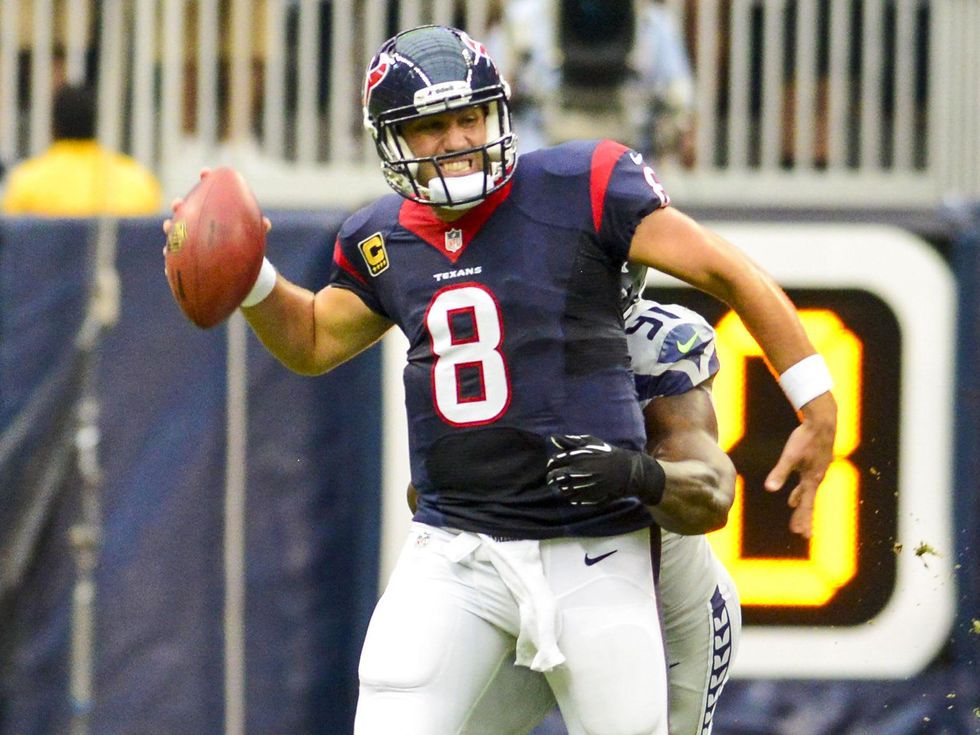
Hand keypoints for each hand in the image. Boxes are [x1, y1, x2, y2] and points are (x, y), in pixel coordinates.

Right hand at [161, 168, 270, 270]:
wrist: (239, 267)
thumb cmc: (245, 245)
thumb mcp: (252, 236)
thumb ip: (257, 228)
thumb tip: (266, 224)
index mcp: (215, 212)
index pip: (210, 191)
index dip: (207, 180)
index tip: (205, 172)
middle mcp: (199, 222)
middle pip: (186, 210)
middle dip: (179, 206)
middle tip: (177, 204)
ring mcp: (190, 238)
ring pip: (176, 231)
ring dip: (170, 228)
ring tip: (167, 226)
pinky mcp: (186, 255)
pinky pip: (176, 254)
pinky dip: (171, 254)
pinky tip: (167, 256)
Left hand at [546, 435, 665, 505]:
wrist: (627, 471)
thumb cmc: (607, 454)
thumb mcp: (590, 443)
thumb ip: (570, 442)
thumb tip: (553, 438)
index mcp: (576, 457)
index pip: (553, 462)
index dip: (551, 464)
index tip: (554, 465)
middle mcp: (577, 472)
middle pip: (553, 478)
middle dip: (552, 477)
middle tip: (554, 478)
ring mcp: (582, 485)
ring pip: (562, 489)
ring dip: (562, 486)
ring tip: (569, 482)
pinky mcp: (588, 497)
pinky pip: (572, 498)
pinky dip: (572, 495)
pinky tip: (578, 489)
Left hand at [764, 392, 836, 537]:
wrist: (822, 422)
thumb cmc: (806, 438)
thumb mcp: (790, 456)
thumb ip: (779, 473)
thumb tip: (770, 489)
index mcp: (812, 479)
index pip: (806, 505)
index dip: (802, 519)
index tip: (801, 534)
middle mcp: (817, 478)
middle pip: (809, 502)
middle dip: (804, 517)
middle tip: (802, 533)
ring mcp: (818, 471)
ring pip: (809, 493)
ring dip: (802, 505)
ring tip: (796, 516)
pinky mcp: (817, 464)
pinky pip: (808, 483)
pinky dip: (802, 492)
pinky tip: (795, 494)